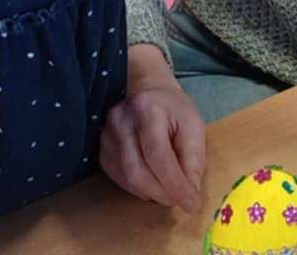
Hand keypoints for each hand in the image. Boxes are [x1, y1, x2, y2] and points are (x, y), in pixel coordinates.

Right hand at [101, 45, 205, 212]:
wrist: (146, 93)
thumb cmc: (173, 110)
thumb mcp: (194, 127)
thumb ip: (193, 160)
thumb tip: (190, 194)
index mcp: (147, 109)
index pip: (158, 154)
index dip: (175, 184)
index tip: (191, 203)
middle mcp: (120, 120)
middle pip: (138, 171)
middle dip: (163, 193)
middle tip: (181, 200)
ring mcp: (106, 136)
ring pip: (128, 179)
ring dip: (153, 193)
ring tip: (170, 191)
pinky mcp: (102, 150)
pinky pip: (120, 179)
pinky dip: (140, 189)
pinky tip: (153, 184)